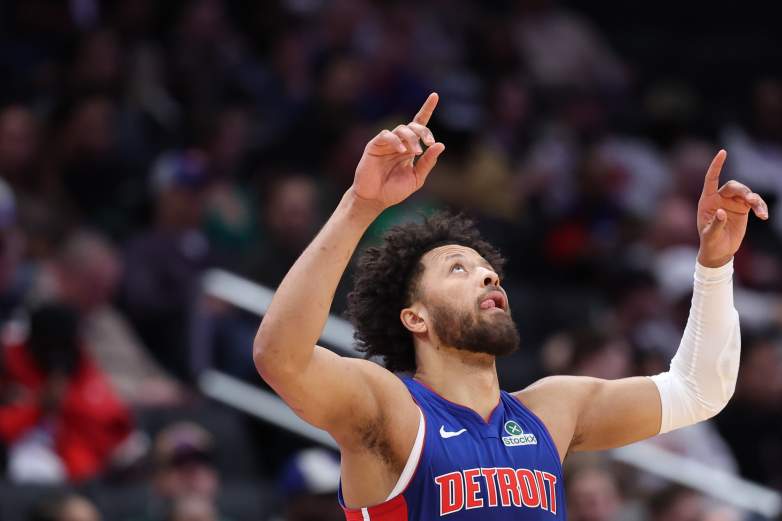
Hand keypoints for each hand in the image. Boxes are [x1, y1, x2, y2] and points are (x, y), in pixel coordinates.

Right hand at [351, 93, 444, 209]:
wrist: (375, 199)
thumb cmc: (394, 190)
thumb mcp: (416, 178)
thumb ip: (428, 162)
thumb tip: (440, 145)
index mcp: (410, 148)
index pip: (419, 125)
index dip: (427, 109)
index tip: (435, 96)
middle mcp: (399, 142)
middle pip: (413, 126)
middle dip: (423, 132)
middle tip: (429, 143)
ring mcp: (386, 143)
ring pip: (401, 129)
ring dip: (411, 138)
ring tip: (415, 152)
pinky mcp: (374, 145)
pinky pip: (387, 136)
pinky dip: (396, 141)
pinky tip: (401, 151)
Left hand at [697, 149, 768, 266]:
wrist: (719, 251)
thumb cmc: (710, 242)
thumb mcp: (710, 236)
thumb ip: (715, 224)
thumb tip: (721, 212)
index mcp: (707, 201)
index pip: (711, 178)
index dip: (717, 165)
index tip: (723, 152)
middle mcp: (720, 198)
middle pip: (733, 186)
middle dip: (743, 190)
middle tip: (751, 200)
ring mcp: (732, 203)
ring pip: (746, 193)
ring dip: (755, 200)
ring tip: (760, 212)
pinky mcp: (743, 209)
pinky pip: (755, 203)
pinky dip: (761, 207)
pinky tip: (764, 216)